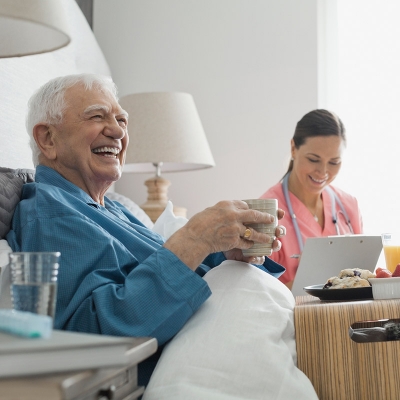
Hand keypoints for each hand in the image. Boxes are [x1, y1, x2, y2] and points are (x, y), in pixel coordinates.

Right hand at [164, 200, 284, 269]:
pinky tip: (252, 246)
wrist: (194, 238)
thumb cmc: (198, 224)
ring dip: (263, 236)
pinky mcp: (234, 240)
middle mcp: (233, 215)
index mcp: (227, 205)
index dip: (250, 208)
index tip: (254, 211)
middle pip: (254, 215)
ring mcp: (235, 228)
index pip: (244, 204)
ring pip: (254, 232)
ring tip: (270, 238)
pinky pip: (246, 243)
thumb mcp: (211, 210)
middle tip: (272, 219)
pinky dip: (250, 245)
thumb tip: (229, 212)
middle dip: (265, 218)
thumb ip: (223, 211)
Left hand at [223, 209, 285, 263]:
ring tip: (274, 244)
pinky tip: (253, 256)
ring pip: (272, 246)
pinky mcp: (251, 256)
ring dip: (276, 245)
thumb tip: (246, 206)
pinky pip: (259, 259)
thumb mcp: (232, 216)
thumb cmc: (224, 224)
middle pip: (276, 231)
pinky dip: (257, 258)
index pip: (271, 217)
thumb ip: (240, 211)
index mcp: (258, 222)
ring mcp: (258, 245)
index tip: (280, 213)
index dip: (278, 215)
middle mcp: (261, 233)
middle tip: (278, 231)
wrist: (215, 238)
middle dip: (280, 231)